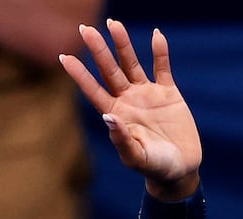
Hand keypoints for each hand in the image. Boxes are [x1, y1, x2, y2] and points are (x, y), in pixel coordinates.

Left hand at [60, 20, 200, 200]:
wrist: (178, 170)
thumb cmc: (153, 168)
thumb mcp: (135, 157)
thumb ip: (121, 139)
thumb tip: (108, 116)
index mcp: (114, 114)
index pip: (92, 89)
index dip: (79, 74)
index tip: (63, 57)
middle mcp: (127, 101)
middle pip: (109, 70)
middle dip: (98, 50)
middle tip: (84, 29)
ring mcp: (147, 95)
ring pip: (131, 64)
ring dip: (123, 44)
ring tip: (114, 23)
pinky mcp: (169, 93)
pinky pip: (163, 68)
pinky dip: (160, 52)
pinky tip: (155, 34)